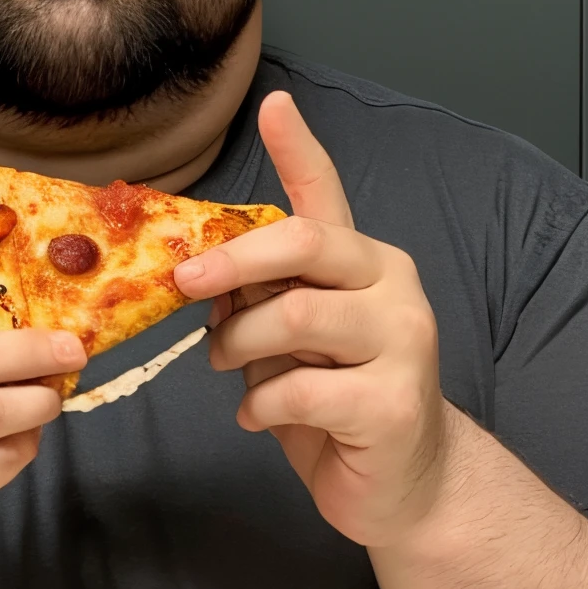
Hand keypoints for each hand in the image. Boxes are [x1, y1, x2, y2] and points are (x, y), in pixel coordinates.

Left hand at [172, 90, 447, 549]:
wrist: (401, 483)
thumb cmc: (334, 402)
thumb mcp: (290, 340)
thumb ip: (261, 299)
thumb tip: (199, 273)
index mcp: (363, 262)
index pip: (327, 194)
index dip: (299, 148)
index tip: (274, 106)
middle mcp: (393, 287)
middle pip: (305, 244)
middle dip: (232, 260)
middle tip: (183, 284)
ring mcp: (404, 343)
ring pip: (296, 317)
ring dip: (238, 346)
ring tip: (227, 369)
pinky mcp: (394, 404)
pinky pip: (299, 391)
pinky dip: (259, 406)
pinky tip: (257, 418)